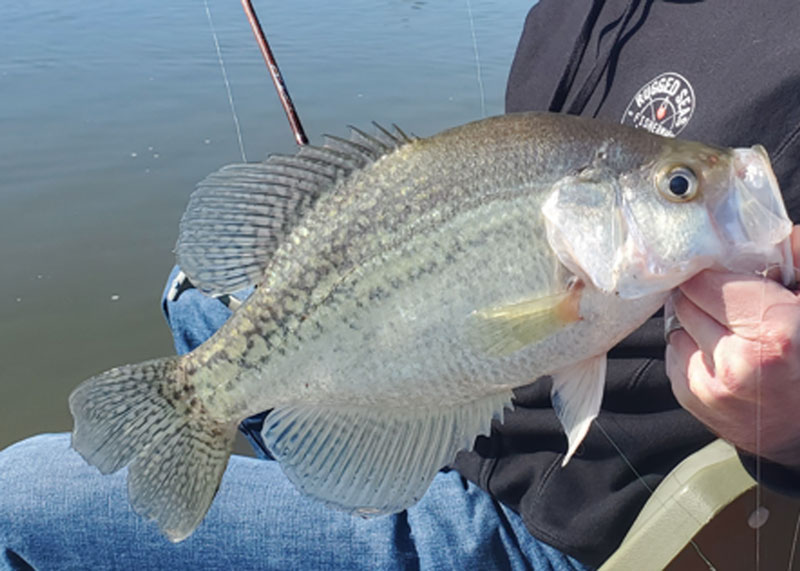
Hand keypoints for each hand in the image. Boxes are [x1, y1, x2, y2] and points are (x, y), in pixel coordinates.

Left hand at [665, 227, 799, 468]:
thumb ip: (799, 261)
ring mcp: (711, 386)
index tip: (724, 273)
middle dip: (703, 296)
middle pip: (686, 302)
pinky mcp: (694, 400)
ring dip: (694, 324)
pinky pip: (674, 355)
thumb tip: (775, 232)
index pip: (705, 281)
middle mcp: (738, 361)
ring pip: (676, 328)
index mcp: (776, 332)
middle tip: (727, 303)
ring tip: (728, 332)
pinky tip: (721, 355)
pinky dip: (691, 350)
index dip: (714, 273)